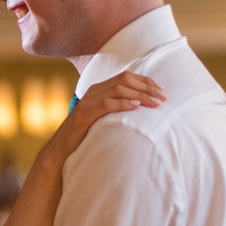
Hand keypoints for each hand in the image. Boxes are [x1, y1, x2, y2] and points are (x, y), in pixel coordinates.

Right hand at [43, 72, 164, 162]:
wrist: (62, 149)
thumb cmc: (86, 135)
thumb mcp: (104, 118)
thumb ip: (117, 109)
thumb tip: (141, 107)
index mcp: (99, 89)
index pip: (126, 77)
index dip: (145, 81)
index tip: (161, 89)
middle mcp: (94, 91)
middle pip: (125, 80)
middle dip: (147, 87)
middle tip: (163, 97)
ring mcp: (88, 102)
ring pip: (118, 89)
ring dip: (140, 95)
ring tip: (155, 103)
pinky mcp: (85, 114)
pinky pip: (106, 104)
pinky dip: (122, 103)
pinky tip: (135, 106)